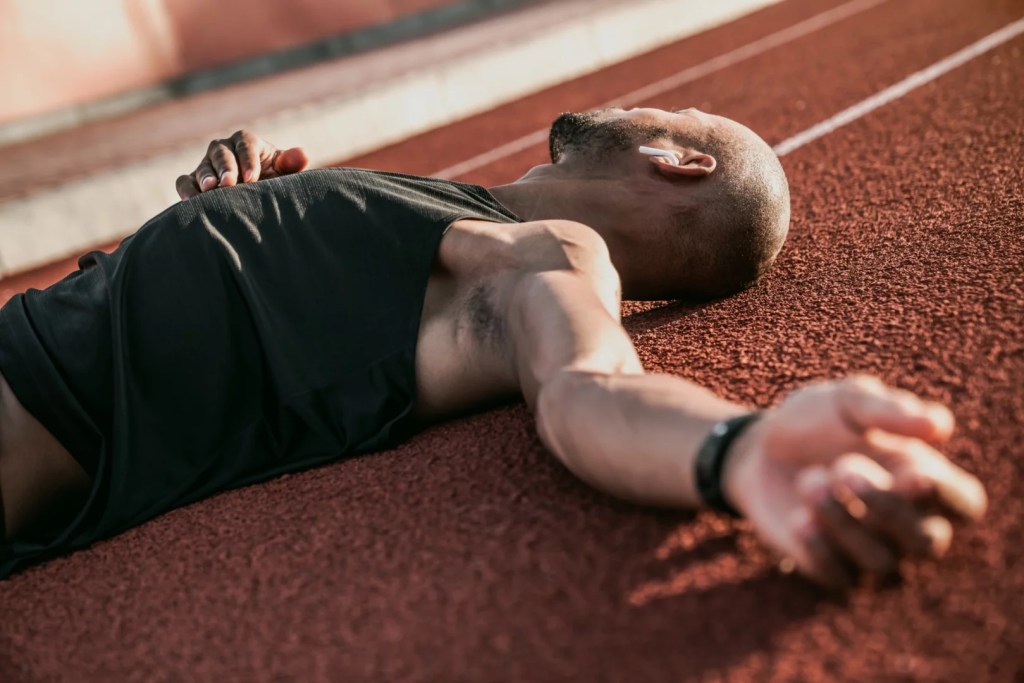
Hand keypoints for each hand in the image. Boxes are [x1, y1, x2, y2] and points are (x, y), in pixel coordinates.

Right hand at [175, 130, 308, 199]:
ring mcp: (206, 164)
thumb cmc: (273, 180)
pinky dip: (186, 189)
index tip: (253, 178)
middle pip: (221, 153)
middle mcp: (224, 149)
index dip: (248, 160)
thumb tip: (303, 154)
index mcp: (246, 142)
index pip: (245, 145)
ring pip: (203, 166)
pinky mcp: (193, 180)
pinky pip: (184, 181)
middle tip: (229, 183)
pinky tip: (192, 202)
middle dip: (226, 168)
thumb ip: (291, 164)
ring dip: (205, 177)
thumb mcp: (284, 172)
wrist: (256, 197)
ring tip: (210, 190)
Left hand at [723, 376, 986, 588]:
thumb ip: (887, 409)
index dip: (944, 496)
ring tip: (808, 480)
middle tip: (842, 467)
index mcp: (927, 481)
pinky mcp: (835, 571)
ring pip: (881, 561)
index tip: (910, 473)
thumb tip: (938, 425)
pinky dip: (820, 549)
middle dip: (886, 507)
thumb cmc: (817, 422)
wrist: (760, 450)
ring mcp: (875, 554)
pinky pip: (841, 578)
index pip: (964, 505)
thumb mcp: (846, 401)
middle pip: (927, 541)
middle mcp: (910, 525)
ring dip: (843, 520)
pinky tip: (799, 519)